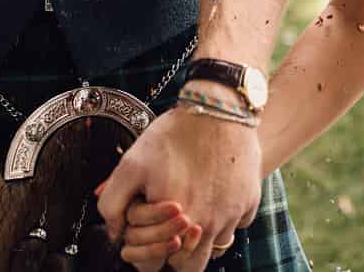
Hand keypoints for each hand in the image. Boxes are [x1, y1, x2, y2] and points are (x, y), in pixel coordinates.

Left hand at [98, 96, 262, 271]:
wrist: (221, 107)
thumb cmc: (176, 134)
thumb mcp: (131, 163)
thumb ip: (113, 202)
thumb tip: (116, 230)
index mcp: (177, 223)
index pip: (163, 265)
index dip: (150, 255)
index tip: (148, 238)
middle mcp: (208, 225)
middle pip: (192, 266)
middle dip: (177, 253)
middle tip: (169, 230)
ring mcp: (232, 214)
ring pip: (216, 247)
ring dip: (202, 236)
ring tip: (191, 208)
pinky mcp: (250, 201)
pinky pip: (236, 224)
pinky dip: (225, 216)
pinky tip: (214, 193)